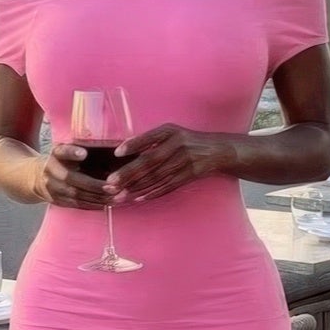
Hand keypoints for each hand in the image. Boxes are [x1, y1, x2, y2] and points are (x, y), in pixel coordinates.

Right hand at [34, 142, 113, 209]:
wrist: (38, 177)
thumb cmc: (64, 161)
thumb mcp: (70, 150)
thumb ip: (87, 150)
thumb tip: (116, 151)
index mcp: (56, 153)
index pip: (62, 151)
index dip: (72, 152)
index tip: (83, 153)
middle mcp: (52, 170)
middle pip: (71, 178)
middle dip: (95, 184)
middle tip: (115, 186)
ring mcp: (53, 187)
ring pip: (76, 195)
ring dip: (99, 197)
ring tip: (118, 197)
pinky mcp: (58, 201)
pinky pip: (77, 204)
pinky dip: (95, 205)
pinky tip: (109, 203)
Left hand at [106, 126, 233, 203]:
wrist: (217, 150)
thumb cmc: (187, 140)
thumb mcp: (171, 133)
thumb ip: (151, 140)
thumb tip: (124, 149)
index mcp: (171, 131)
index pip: (150, 137)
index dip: (133, 145)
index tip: (117, 153)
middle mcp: (178, 145)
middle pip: (150, 161)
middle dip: (129, 173)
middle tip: (111, 183)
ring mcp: (185, 161)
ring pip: (156, 176)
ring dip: (136, 187)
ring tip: (120, 195)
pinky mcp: (189, 175)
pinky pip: (168, 185)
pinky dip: (153, 192)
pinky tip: (138, 198)